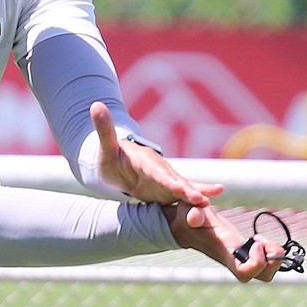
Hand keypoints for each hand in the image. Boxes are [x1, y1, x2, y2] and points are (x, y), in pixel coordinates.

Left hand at [89, 101, 223, 206]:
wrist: (118, 165)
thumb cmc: (110, 157)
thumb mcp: (105, 147)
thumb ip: (104, 129)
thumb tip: (96, 104)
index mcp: (144, 160)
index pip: (155, 170)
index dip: (165, 178)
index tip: (176, 186)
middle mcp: (159, 168)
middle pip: (173, 179)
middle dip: (186, 189)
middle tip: (200, 199)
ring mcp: (165, 179)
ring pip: (182, 187)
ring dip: (195, 195)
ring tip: (208, 202)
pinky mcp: (168, 189)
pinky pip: (184, 194)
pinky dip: (197, 196)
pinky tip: (210, 201)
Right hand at [165, 201, 285, 282]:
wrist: (186, 226)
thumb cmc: (189, 218)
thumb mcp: (189, 212)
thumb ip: (193, 214)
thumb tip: (194, 216)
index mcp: (225, 252)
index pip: (244, 273)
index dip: (257, 262)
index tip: (254, 242)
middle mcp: (235, 260)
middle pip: (263, 276)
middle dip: (272, 260)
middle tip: (261, 241)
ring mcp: (242, 259)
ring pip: (268, 272)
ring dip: (275, 255)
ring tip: (260, 238)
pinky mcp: (246, 254)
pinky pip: (268, 262)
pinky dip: (272, 251)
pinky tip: (259, 238)